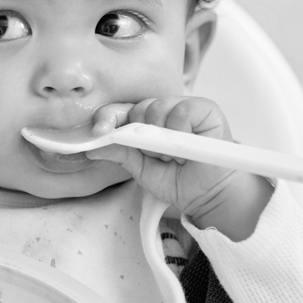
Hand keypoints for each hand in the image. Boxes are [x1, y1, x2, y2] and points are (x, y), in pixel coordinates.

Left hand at [85, 97, 272, 239]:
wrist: (209, 195)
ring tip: (175, 156)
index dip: (109, 118)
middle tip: (157, 156)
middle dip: (141, 136)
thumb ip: (121, 153)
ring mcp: (185, 107)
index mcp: (149, 122)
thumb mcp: (142, 169)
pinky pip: (180, 111)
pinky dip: (179, 129)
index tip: (99, 131)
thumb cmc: (180, 181)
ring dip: (162, 138)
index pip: (122, 110)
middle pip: (139, 108)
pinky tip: (187, 144)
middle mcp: (166, 111)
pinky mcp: (205, 108)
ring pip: (157, 108)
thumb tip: (92, 145)